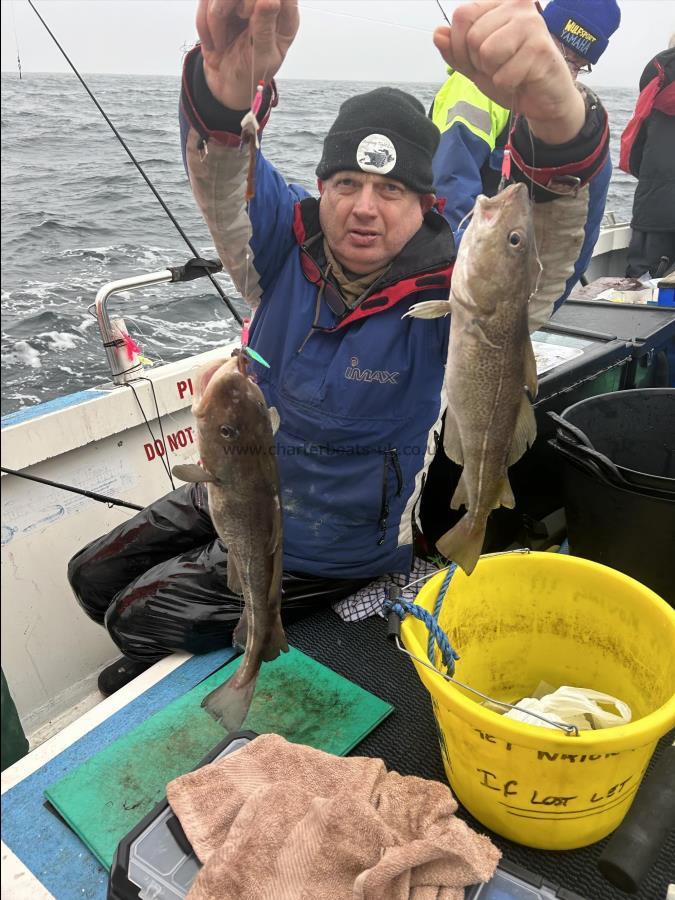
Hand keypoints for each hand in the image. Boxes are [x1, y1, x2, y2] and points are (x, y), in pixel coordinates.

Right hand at [197, 0, 298, 109]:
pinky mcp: (220, 2)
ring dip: (214, 19)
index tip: (248, 13)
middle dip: (231, 3)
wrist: (227, 84)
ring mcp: (241, 0)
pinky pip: (204, 0)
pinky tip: (212, 41)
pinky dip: (203, 23)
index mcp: (284, 15)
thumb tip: (270, 0)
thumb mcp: (262, 58)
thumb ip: (265, 29)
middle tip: (235, 24)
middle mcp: (264, 1)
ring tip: (220, 44)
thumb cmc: (251, 73)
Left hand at [433, 0, 584, 143]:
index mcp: (499, 3)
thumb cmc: (512, 76)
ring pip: (487, 52)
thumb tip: (438, 33)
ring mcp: (531, 23)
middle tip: (498, 67)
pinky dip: (507, 85)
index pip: (462, 15)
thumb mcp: (475, 65)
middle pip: (473, 36)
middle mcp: (517, 5)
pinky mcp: (540, 48)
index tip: (477, 59)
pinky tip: (521, 79)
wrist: (543, 98)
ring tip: (509, 71)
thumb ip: (455, 51)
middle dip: (478, 63)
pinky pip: (503, 74)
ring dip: (493, 73)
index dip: (459, 46)